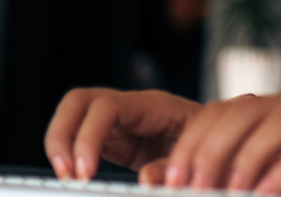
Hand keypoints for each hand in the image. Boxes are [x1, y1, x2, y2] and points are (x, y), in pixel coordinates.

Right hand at [45, 88, 202, 180]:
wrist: (219, 142)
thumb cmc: (214, 141)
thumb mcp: (203, 154)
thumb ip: (175, 166)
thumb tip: (146, 179)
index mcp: (154, 105)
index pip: (107, 107)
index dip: (89, 136)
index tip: (86, 172)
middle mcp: (130, 107)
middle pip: (79, 101)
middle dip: (62, 135)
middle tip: (67, 173)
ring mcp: (117, 121)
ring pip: (73, 115)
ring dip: (60, 144)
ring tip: (68, 177)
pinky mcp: (111, 138)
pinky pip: (78, 137)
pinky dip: (69, 155)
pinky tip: (77, 177)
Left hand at [163, 93, 280, 195]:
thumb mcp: (277, 172)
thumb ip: (239, 176)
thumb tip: (185, 186)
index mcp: (273, 110)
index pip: (220, 112)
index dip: (190, 143)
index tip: (171, 179)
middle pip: (244, 113)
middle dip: (210, 152)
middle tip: (194, 187)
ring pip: (280, 123)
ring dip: (248, 158)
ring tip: (230, 192)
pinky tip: (268, 194)